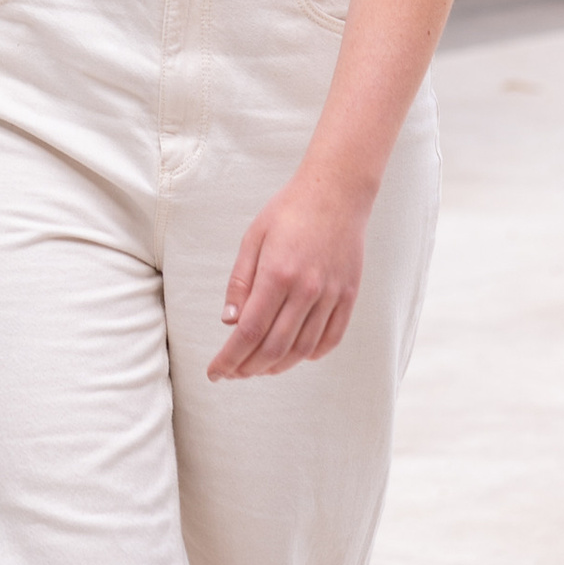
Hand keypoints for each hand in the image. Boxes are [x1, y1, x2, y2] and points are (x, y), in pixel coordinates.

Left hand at [210, 165, 368, 381]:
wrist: (337, 192)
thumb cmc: (289, 211)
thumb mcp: (253, 238)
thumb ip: (240, 282)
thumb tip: (229, 322)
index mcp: (277, 274)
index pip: (248, 332)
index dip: (229, 358)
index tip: (215, 372)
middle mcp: (306, 289)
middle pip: (274, 347)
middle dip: (248, 368)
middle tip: (233, 373)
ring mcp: (331, 294)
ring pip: (302, 349)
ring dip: (277, 366)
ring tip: (259, 368)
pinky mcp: (348, 295)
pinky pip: (331, 338)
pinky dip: (311, 354)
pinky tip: (294, 355)